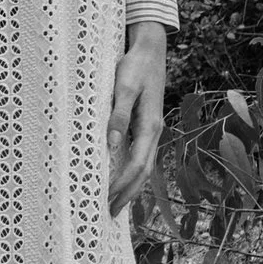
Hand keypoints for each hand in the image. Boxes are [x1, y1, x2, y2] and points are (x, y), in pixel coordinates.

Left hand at [106, 20, 167, 213]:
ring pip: (143, 165)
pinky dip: (131, 171)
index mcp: (150, 126)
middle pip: (143, 172)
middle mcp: (154, 131)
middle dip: (128, 194)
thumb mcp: (123, 87)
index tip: (108, 201)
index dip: (124, 186)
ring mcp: (151, 129)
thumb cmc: (135, 66)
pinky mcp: (145, 125)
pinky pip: (140, 155)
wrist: (150, 49)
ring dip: (130, 186)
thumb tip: (112, 145)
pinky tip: (120, 176)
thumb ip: (118, 115)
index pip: (137, 166)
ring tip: (114, 203)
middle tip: (109, 213)